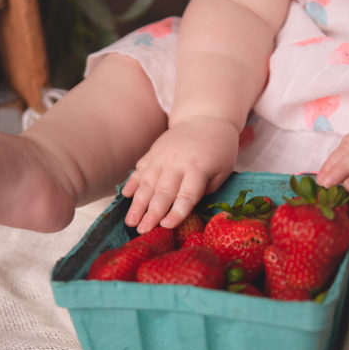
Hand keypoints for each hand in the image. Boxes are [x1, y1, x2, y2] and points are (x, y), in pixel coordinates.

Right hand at [122, 115, 239, 231]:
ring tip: (130, 221)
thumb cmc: (219, 150)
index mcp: (198, 168)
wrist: (206, 118)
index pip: (186, 195)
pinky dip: (132, 182)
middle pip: (162, 191)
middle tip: (142, 231)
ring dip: (137, 203)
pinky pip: (140, 168)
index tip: (166, 227)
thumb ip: (205, 190)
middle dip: (151, 213)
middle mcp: (177, 162)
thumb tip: (185, 207)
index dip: (176, 212)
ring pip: (147, 182)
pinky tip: (125, 196)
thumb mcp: (223, 171)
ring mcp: (162, 155)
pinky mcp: (153, 151)